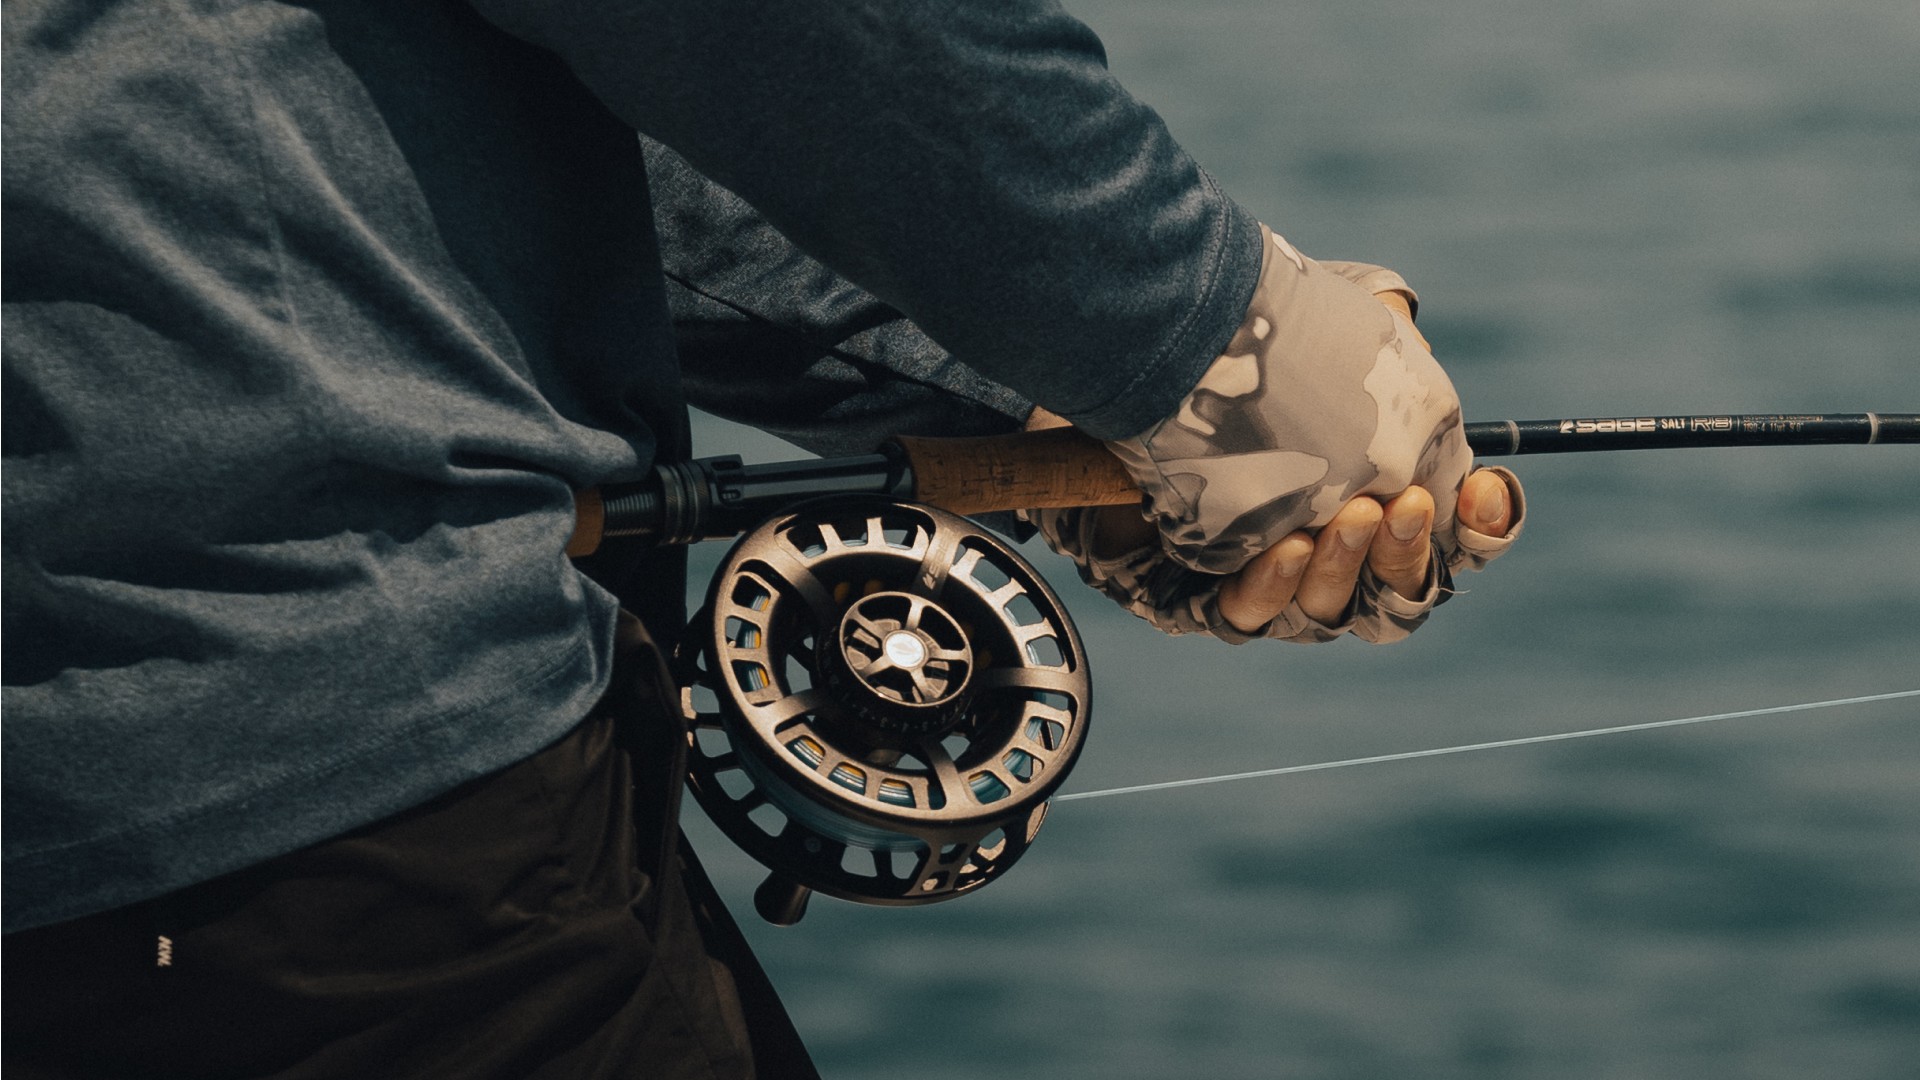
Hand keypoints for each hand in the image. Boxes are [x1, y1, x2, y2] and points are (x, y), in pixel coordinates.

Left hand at [1213, 286, 1514, 632]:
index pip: (1455, 535)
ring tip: (1351, 513)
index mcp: (1378, 491)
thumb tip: (1424, 353)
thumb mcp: (1332, 317)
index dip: (1484, 524)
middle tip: (1409, 505)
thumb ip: (1394, 335)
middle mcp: (1330, 546)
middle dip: (1413, 550)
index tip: (1485, 491)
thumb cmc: (1241, 342)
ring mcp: (1270, 575)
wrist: (1135, 353)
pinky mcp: (1202, 593)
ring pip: (1332, 610)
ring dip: (1349, 563)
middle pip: (1402, 590)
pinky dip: (1277, 584)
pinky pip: (1249, 614)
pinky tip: (1286, 545)